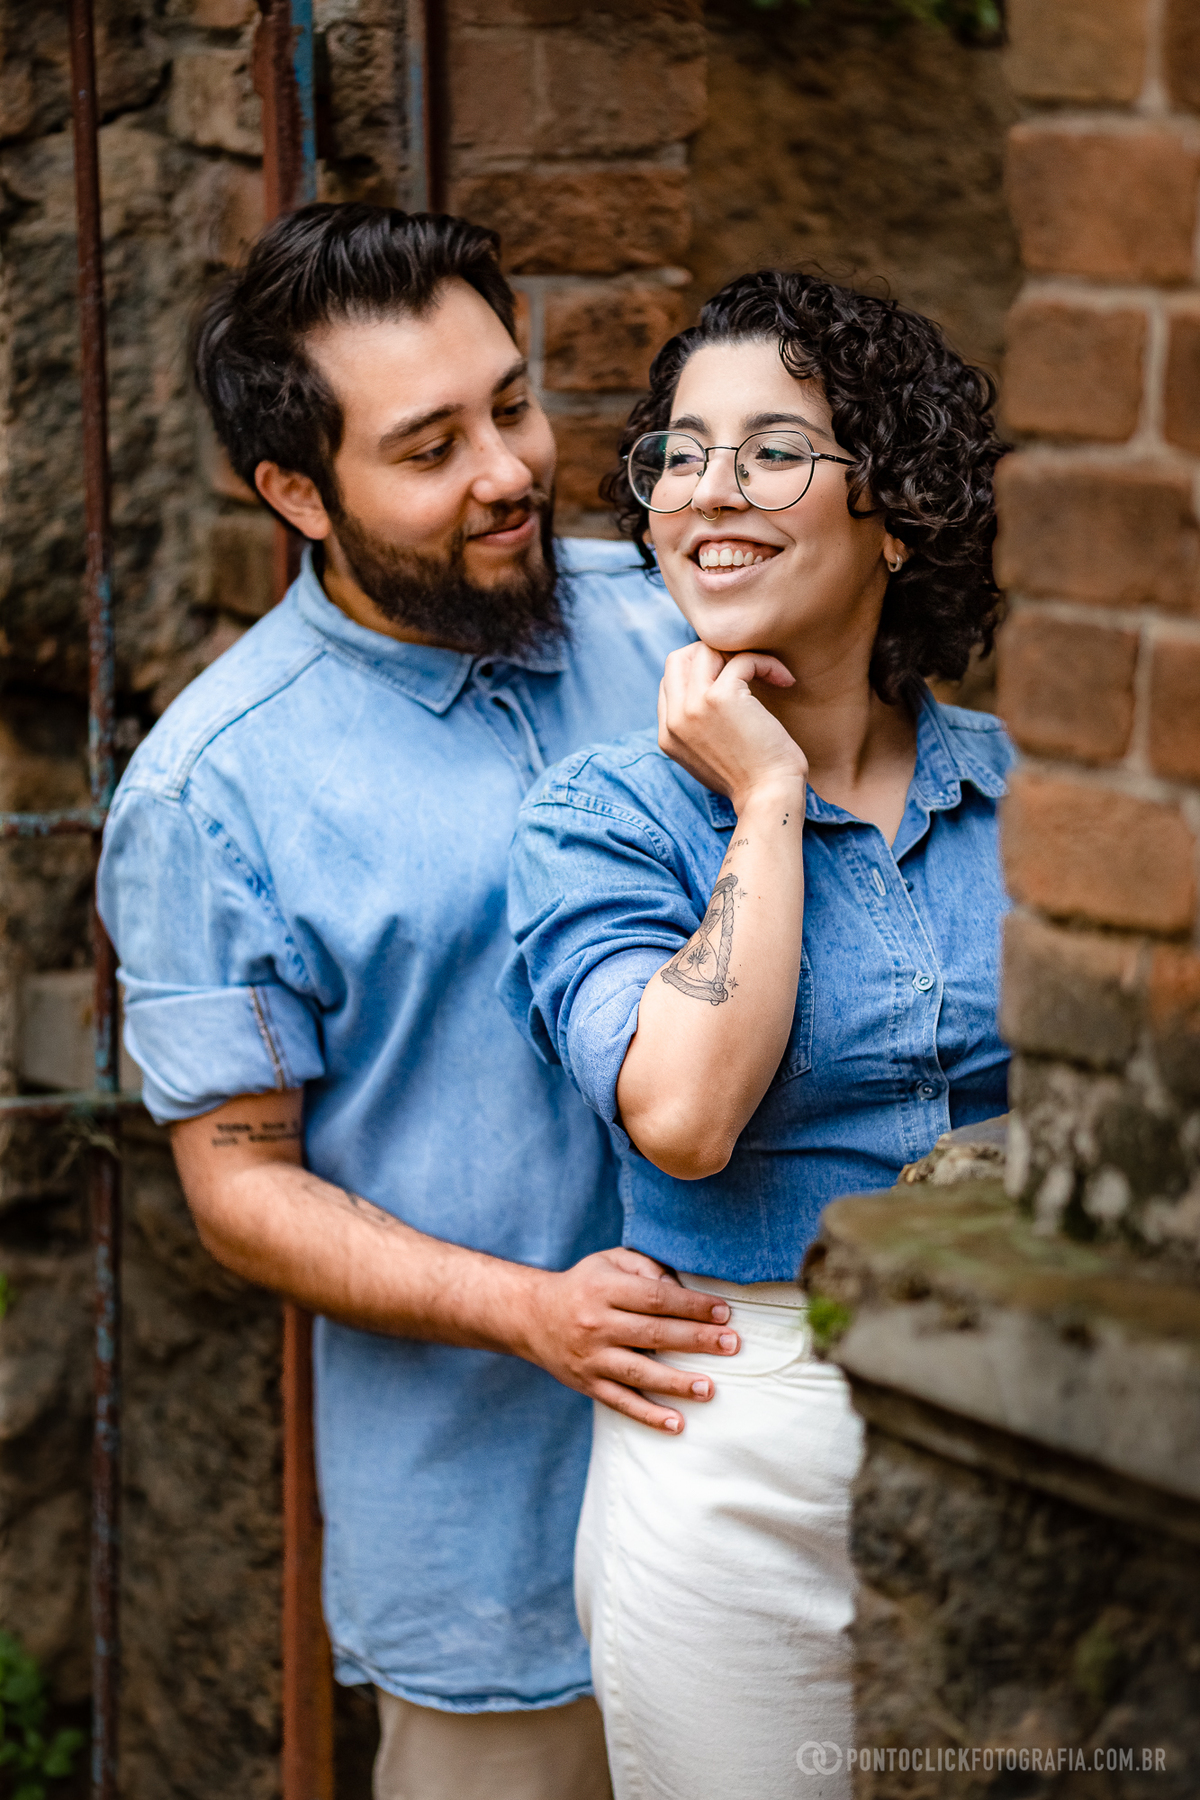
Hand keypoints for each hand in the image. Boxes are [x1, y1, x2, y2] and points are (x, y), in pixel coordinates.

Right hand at [516, 1248, 739, 1432]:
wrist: (531, 1317)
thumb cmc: (584, 1285)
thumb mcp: (609, 1261)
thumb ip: (646, 1267)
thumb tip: (681, 1288)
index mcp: (604, 1289)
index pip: (654, 1297)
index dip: (691, 1305)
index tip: (723, 1313)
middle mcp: (596, 1324)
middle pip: (652, 1333)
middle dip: (695, 1340)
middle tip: (732, 1345)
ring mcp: (591, 1358)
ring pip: (639, 1372)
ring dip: (676, 1382)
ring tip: (709, 1388)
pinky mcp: (588, 1384)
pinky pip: (621, 1402)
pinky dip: (648, 1415)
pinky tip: (676, 1423)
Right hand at [657, 642, 808, 813]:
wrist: (768, 798)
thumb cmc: (751, 779)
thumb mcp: (711, 756)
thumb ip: (700, 727)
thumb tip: (710, 693)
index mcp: (668, 734)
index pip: (670, 681)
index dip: (702, 672)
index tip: (735, 681)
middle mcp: (674, 719)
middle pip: (678, 658)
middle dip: (713, 653)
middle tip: (745, 669)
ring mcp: (693, 707)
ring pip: (705, 650)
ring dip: (739, 654)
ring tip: (767, 672)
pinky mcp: (719, 698)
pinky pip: (741, 659)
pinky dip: (766, 663)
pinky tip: (784, 680)